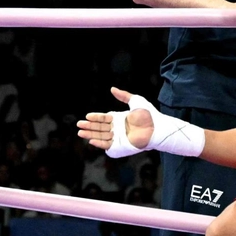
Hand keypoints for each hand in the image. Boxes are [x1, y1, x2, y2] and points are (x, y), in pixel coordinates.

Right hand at [78, 87, 204, 158]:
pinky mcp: (121, 146)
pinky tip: (91, 140)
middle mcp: (118, 129)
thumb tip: (112, 88)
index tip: (87, 115)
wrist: (157, 127)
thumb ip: (123, 95)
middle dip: (89, 126)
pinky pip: (107, 145)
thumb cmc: (149, 114)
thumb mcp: (135, 101)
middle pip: (100, 128)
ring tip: (80, 132)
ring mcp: (119, 138)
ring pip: (101, 136)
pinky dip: (99, 143)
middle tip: (79, 124)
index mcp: (120, 119)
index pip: (104, 118)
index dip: (95, 117)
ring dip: (90, 134)